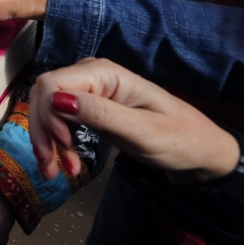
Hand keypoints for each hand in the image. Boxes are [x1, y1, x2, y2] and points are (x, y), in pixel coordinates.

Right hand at [30, 58, 239, 182]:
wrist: (201, 153)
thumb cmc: (180, 140)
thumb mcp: (142, 131)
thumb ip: (100, 114)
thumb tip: (56, 99)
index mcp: (105, 72)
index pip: (52, 83)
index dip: (47, 114)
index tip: (62, 147)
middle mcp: (91, 75)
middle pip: (45, 95)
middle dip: (42, 131)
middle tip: (50, 169)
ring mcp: (89, 91)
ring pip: (47, 108)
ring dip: (47, 140)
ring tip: (56, 172)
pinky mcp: (89, 108)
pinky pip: (59, 119)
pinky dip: (57, 142)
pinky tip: (66, 163)